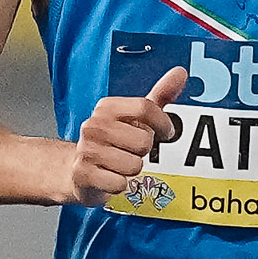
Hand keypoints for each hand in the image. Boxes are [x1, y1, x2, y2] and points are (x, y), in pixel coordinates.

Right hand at [69, 66, 188, 205]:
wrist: (77, 169)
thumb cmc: (111, 142)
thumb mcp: (135, 117)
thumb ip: (159, 95)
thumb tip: (180, 73)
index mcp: (107, 108)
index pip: (145, 108)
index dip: (162, 123)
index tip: (165, 132)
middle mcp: (94, 126)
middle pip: (143, 141)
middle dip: (142, 151)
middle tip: (129, 151)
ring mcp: (87, 150)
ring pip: (134, 165)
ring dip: (131, 170)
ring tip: (119, 165)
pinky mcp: (84, 174)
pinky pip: (120, 184)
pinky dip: (119, 185)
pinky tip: (110, 177)